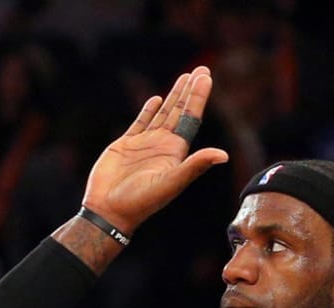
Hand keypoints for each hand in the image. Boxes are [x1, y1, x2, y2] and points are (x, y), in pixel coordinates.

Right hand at [82, 68, 227, 234]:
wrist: (109, 211)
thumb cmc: (141, 202)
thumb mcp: (171, 183)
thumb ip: (195, 166)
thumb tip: (224, 155)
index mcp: (175, 153)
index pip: (191, 119)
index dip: (198, 97)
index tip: (206, 77)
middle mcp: (162, 146)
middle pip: (180, 112)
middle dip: (190, 91)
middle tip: (201, 69)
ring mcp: (144, 145)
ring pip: (163, 114)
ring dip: (174, 96)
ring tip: (184, 76)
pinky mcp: (126, 145)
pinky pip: (140, 123)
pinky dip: (148, 110)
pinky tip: (156, 99)